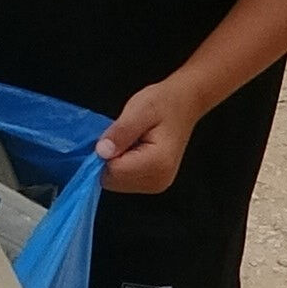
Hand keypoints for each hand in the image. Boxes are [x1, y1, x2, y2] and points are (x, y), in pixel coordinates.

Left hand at [95, 78, 201, 195]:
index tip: (114, 135)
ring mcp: (157, 185)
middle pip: (113, 181)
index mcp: (156, 164)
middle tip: (123, 137)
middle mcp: (158, 181)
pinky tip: (134, 149)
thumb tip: (101, 152)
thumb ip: (120, 132)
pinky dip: (123, 166)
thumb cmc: (164, 103)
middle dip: (110, 159)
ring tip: (131, 141)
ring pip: (117, 183)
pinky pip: (125, 180)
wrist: (185, 103)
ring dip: (116, 163)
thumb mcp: (139, 110)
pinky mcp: (154, 183)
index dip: (105, 153)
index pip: (112, 173)